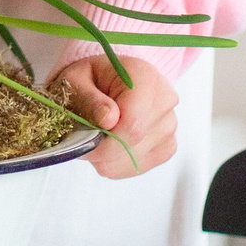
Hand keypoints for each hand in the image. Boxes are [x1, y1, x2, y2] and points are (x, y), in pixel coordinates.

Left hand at [48, 54, 179, 178]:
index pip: (132, 124)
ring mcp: (169, 126)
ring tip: (97, 133)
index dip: (104, 139)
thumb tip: (108, 120)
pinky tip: (108, 143)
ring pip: (133, 160)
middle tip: (82, 136)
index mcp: (145, 78)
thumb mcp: (76, 80)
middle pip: (134, 143)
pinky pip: (136, 167)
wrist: (106, 82)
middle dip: (101, 148)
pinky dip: (115, 162)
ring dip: (107, 156)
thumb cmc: (90, 79)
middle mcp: (165, 102)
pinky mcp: (166, 147)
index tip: (82, 139)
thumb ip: (89, 99)